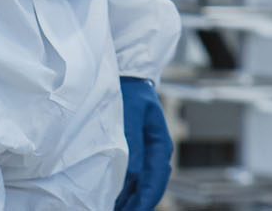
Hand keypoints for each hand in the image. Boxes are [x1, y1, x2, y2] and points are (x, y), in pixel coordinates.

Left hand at [115, 76, 171, 210]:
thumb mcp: (129, 115)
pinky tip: (113, 200)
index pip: (154, 181)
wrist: (126, 74)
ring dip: (130, 201)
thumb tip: (131, 176)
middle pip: (150, 188)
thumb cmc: (128, 91)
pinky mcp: (135, 153)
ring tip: (112, 210)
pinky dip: (124, 192)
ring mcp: (147, 154)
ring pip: (141, 186)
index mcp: (160, 145)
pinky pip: (133, 179)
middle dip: (136, 205)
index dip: (143, 202)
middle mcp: (156, 153)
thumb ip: (132, 146)